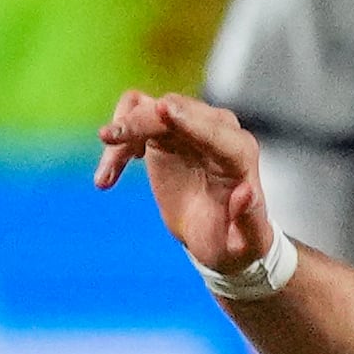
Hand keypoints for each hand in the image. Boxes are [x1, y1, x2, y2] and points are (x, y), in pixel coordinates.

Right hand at [95, 88, 274, 269]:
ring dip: (124, 129)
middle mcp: (218, 132)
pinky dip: (119, 141)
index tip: (163, 110)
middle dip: (142, 122)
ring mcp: (189, 127)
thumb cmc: (235, 241)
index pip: (218, 132)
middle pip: (177, 111)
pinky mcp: (166, 132)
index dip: (191, 122)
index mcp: (240, 156)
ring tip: (103, 174)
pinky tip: (107, 179)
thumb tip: (247, 193)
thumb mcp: (247, 244)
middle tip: (108, 139)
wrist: (217, 236)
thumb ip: (250, 221)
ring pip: (152, 108)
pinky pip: (137, 117)